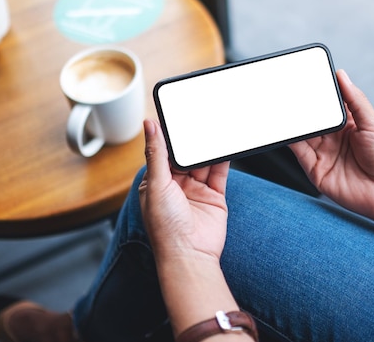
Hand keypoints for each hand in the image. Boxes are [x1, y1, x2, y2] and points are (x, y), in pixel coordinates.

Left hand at [138, 119, 230, 262]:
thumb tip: (149, 126)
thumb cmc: (165, 228)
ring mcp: (196, 192)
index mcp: (156, 183)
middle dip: (191, 142)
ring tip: (213, 130)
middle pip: (185, 156)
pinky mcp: (214, 197)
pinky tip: (224, 147)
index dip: (169, 137)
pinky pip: (219, 174)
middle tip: (198, 121)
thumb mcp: (156, 185)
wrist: (190, 255)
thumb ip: (157, 154)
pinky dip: (223, 160)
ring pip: (203, 163)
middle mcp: (176, 187)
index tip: (176, 118)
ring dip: (207, 149)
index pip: (163, 153)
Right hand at [289, 69, 373, 221]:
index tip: (303, 78)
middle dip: (298, 106)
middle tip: (285, 91)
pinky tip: (283, 127)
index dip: (315, 93)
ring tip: (279, 106)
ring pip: (300, 133)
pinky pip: (297, 151)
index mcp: (347, 124)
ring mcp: (322, 153)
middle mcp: (332, 138)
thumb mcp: (373, 124)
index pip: (326, 105)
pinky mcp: (314, 169)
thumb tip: (342, 74)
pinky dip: (288, 139)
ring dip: (290, 121)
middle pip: (310, 118)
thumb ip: (355, 100)